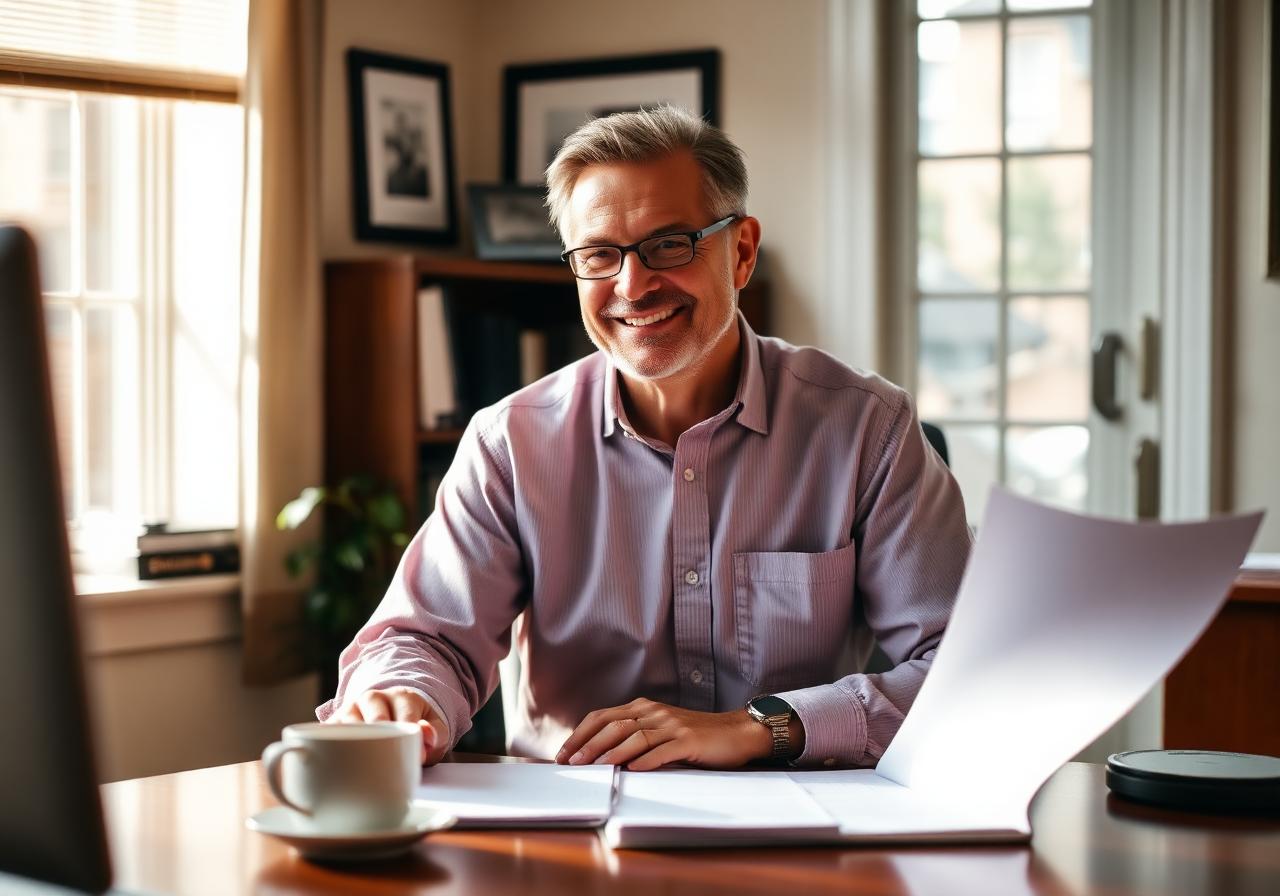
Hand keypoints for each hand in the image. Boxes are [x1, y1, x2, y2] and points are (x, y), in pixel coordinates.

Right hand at [333, 687, 449, 765]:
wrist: (392, 714)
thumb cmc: (415, 725)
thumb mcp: (434, 727)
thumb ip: (437, 732)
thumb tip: (425, 734)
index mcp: (402, 697)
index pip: (405, 716)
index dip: (411, 737)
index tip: (417, 758)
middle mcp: (373, 698)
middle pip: (375, 719)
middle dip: (383, 741)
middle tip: (389, 762)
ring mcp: (351, 709)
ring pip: (349, 725)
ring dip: (356, 746)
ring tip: (366, 765)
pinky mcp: (333, 722)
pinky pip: (328, 734)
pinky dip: (331, 747)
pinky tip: (339, 761)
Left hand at [555, 698, 772, 770]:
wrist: (738, 732)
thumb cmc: (698, 737)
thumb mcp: (663, 731)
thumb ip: (637, 738)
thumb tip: (602, 757)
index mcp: (645, 708)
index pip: (603, 716)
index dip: (581, 734)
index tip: (564, 753)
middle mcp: (655, 712)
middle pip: (614, 725)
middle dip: (588, 745)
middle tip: (571, 763)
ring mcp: (672, 725)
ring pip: (635, 736)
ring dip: (611, 752)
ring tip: (595, 767)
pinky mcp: (689, 740)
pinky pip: (663, 750)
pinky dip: (645, 761)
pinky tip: (632, 771)